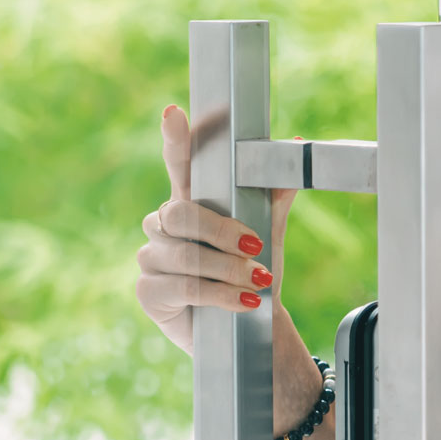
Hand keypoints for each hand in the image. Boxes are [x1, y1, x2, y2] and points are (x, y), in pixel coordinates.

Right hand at [134, 104, 298, 356]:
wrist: (245, 327)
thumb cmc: (250, 272)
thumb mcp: (268, 232)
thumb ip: (275, 195)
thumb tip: (293, 146)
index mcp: (190, 202)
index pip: (179, 165)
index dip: (175, 140)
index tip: (173, 113)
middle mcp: (163, 224)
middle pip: (181, 213)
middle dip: (221, 231)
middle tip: (256, 246)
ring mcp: (151, 257)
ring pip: (185, 255)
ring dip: (228, 269)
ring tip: (257, 280)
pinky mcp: (148, 292)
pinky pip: (183, 287)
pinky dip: (220, 295)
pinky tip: (244, 302)